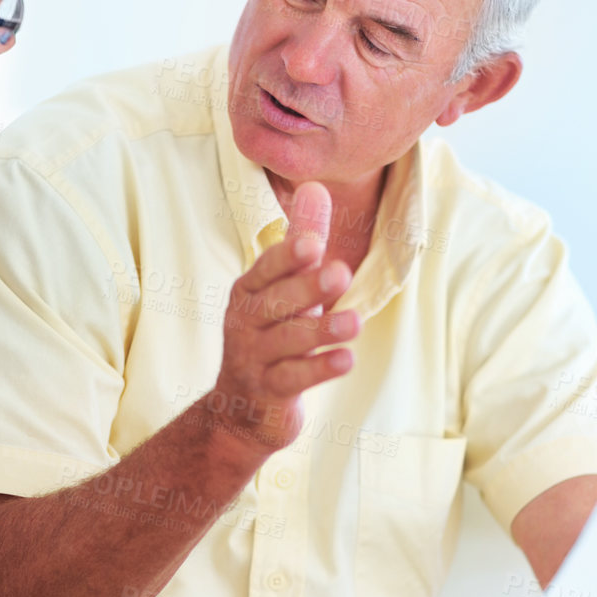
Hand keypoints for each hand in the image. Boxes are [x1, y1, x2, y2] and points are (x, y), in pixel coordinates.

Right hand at [204, 181, 358, 452]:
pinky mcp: (270, 392)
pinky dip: (320, 369)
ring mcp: (255, 359)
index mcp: (249, 291)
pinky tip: (346, 359)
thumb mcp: (283, 288)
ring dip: (322, 330)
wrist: (241, 410)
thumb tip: (316, 186)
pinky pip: (294, 378)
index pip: (266, 269)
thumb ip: (301, 241)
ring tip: (355, 323)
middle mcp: (245, 322)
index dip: (288, 257)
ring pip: (288, 342)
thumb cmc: (270, 335)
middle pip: (277, 302)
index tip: (313, 243)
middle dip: (307, 288)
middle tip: (341, 274)